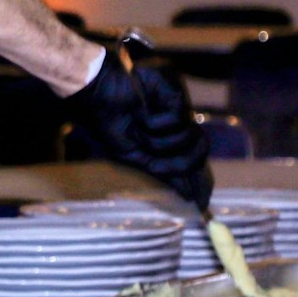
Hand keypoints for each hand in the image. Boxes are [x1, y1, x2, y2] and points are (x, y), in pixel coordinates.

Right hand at [70, 52, 213, 209]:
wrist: (96, 96)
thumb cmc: (110, 124)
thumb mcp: (134, 156)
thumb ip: (161, 171)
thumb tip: (187, 194)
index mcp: (171, 138)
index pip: (194, 159)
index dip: (199, 180)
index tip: (201, 203)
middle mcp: (180, 123)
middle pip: (200, 151)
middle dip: (177, 162)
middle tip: (154, 163)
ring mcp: (179, 107)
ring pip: (189, 136)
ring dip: (157, 141)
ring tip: (138, 129)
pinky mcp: (175, 93)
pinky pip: (176, 119)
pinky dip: (153, 123)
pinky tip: (139, 113)